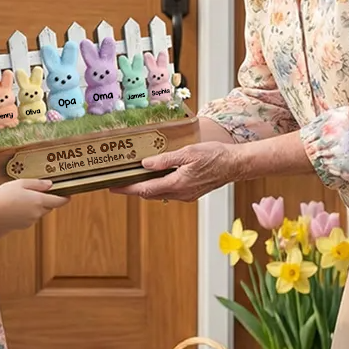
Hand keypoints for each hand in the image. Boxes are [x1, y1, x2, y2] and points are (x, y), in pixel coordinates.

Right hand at [0, 179, 68, 229]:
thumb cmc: (4, 195)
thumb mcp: (21, 183)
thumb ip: (38, 184)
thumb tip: (50, 185)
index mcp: (39, 201)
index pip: (60, 201)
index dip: (65, 198)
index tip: (68, 194)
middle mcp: (38, 213)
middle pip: (49, 206)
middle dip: (47, 199)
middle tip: (38, 191)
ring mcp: (32, 220)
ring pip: (40, 212)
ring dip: (36, 206)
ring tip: (22, 198)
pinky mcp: (25, 226)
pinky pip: (32, 217)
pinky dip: (28, 212)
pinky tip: (17, 206)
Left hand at [113, 142, 239, 201]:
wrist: (236, 165)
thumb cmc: (215, 156)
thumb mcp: (188, 153)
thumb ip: (165, 160)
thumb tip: (145, 164)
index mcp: (177, 183)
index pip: (145, 189)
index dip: (127, 189)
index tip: (113, 187)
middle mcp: (180, 193)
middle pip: (150, 194)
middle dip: (133, 189)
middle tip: (118, 182)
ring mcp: (186, 195)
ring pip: (159, 194)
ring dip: (145, 189)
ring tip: (132, 180)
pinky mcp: (191, 193)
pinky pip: (169, 192)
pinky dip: (158, 187)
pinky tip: (155, 178)